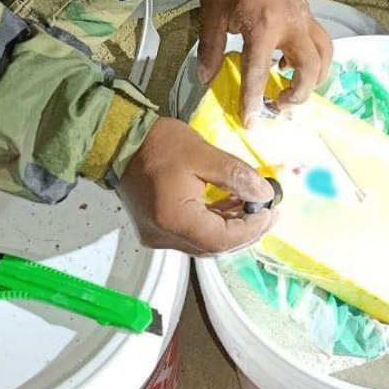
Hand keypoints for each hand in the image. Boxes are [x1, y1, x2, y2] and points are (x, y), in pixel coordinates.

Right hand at [118, 118, 278, 255]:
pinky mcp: (156, 229)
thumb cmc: (157, 144)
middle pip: (215, 247)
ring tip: (252, 206)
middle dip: (246, 232)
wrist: (116, 141)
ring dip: (230, 229)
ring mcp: (158, 236)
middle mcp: (165, 236)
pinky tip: (228, 206)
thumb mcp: (203, 154)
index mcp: (175, 220)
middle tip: (268, 212)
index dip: (252, 229)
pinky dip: (213, 224)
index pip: (223, 239)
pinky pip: (191, 235)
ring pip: (204, 244)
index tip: (272, 211)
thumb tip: (264, 194)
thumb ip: (236, 176)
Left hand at [197, 0, 332, 126]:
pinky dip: (313, 59)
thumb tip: (206, 79)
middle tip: (278, 105)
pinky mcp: (307, 13)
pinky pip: (321, 42)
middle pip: (311, 68)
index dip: (254, 100)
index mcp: (264, 25)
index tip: (251, 122)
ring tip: (291, 89)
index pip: (260, 72)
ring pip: (325, 55)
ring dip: (314, 78)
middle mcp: (292, 23)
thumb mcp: (211, 15)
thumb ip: (210, 49)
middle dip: (298, 94)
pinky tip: (288, 64)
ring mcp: (304, 17)